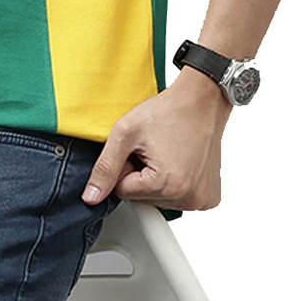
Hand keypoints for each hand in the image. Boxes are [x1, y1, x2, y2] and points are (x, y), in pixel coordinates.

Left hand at [81, 68, 232, 211]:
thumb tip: (90, 198)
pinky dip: (175, 182)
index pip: (122, 191)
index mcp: (166, 186)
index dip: (124, 166)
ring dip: (157, 179)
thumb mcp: (125, 133)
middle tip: (152, 148)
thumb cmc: (166, 112)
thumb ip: (105, 168)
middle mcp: (188, 199)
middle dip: (140, 174)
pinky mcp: (209, 197)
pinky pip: (180, 198)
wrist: (200, 101)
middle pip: (142, 198)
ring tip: (166, 152)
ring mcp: (201, 200)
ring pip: (159, 199)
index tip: (137, 149)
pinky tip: (180, 160)